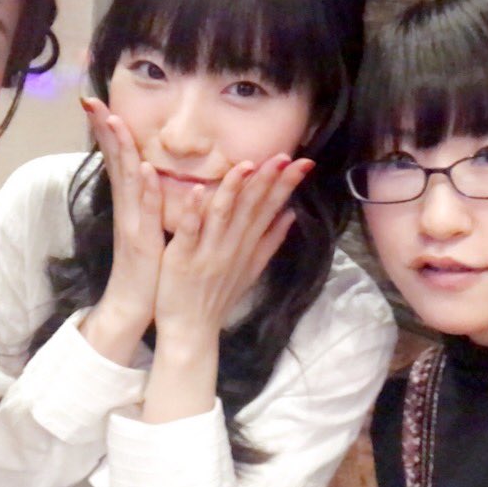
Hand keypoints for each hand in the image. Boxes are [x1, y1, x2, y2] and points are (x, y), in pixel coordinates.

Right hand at [80, 98, 162, 344]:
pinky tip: (146, 168)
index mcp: (129, 202)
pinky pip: (144, 210)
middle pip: (114, 160)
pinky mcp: (142, 240)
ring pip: (127, 178)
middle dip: (103, 128)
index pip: (116, 157)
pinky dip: (146, 188)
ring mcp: (131, 222)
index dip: (106, 130)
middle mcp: (126, 207)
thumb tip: (148, 173)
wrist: (136, 305)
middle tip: (90, 99)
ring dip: (121, 149)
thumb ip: (145, 199)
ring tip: (113, 119)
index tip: (95, 100)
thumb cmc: (146, 265)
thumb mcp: (145, 225)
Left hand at [153, 154, 312, 345]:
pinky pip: (190, 232)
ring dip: (235, 188)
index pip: (271, 208)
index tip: (304, 161)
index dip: (286, 184)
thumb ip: (270, 240)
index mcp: (247, 245)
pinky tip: (198, 190)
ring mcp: (209, 252)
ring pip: (224, 214)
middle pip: (253, 207)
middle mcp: (232, 246)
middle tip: (286, 155)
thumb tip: (292, 215)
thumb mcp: (252, 267)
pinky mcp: (183, 259)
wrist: (193, 330)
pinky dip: (194, 212)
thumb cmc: (219, 296)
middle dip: (269, 180)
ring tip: (246, 164)